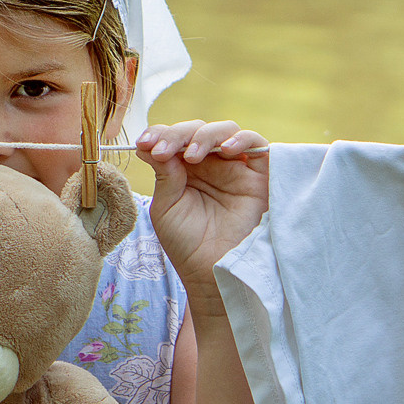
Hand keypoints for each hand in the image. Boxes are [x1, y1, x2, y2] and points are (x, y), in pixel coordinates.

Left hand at [135, 120, 267, 301]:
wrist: (212, 273)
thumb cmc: (187, 244)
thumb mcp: (167, 206)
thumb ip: (164, 174)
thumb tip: (150, 143)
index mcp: (186, 169)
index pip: (175, 139)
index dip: (159, 135)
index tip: (143, 143)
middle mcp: (211, 164)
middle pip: (198, 130)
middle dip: (177, 134)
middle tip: (161, 150)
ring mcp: (236, 168)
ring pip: (225, 131)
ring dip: (205, 136)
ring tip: (190, 155)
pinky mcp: (260, 176)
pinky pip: (257, 144)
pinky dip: (242, 139)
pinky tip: (225, 150)